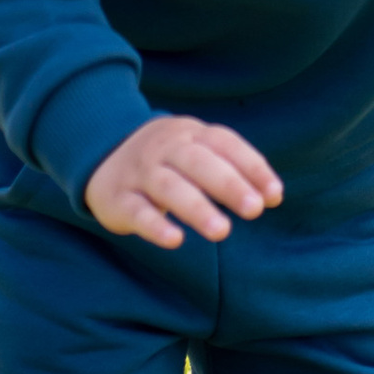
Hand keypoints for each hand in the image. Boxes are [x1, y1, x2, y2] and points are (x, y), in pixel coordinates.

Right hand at [85, 115, 282, 247]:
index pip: (224, 143)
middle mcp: (164, 148)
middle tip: (254, 210)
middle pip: (198, 162)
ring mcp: (139, 172)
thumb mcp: (196, 151)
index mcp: (190, 133)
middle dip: (228, 185)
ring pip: (169, 187)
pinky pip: (137, 211)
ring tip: (222, 231)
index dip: (251, 167)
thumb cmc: (167, 160)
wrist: (99, 154)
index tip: (273, 196)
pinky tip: (175, 241)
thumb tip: (273, 197)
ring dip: (197, 208)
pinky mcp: (117, 199)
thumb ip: (232, 169)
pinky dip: (155, 226)